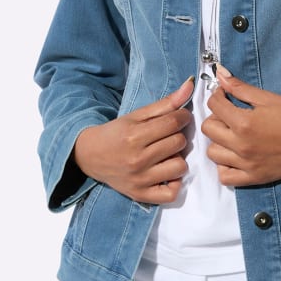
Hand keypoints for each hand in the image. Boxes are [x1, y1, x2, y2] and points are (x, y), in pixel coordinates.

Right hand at [73, 77, 193, 203]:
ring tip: (166, 154)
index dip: (182, 116)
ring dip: (177, 159)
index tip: (179, 117)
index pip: (174, 122)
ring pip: (180, 167)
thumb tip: (190, 85)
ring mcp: (140, 180)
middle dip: (178, 136)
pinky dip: (174, 183)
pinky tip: (166, 173)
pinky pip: (172, 193)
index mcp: (135, 136)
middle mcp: (137, 160)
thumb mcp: (137, 115)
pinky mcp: (141, 195)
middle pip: (179, 143)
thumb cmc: (116, 133)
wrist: (90, 156)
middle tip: (168, 136)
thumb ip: (166, 103)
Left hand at [202, 66, 280, 186]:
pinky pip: (225, 177)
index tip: (225, 94)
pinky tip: (234, 156)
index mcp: (244, 122)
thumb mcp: (268, 98)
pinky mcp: (254, 178)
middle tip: (229, 113)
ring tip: (232, 134)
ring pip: (212, 153)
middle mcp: (241, 145)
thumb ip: (241, 87)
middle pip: (209, 129)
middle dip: (216, 116)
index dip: (218, 95)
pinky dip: (225, 166)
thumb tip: (221, 74)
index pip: (214, 105)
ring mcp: (246, 164)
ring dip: (218, 141)